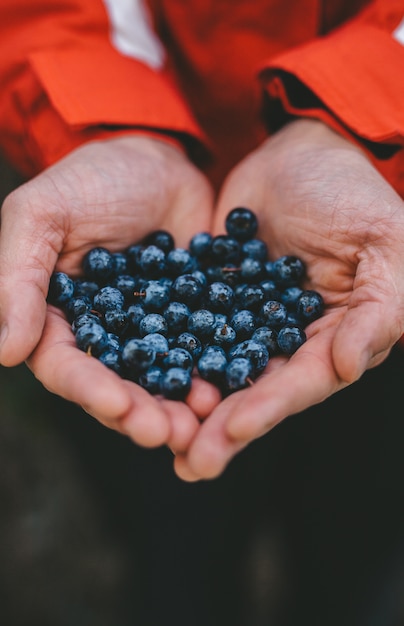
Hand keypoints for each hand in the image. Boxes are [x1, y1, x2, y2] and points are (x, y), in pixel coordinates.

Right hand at [0, 135, 219, 448]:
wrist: (157, 158)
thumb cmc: (91, 179)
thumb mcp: (43, 215)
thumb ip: (19, 278)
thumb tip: (5, 352)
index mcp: (58, 316)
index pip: (66, 365)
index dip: (90, 389)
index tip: (119, 406)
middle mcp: (103, 334)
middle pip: (117, 386)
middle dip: (140, 413)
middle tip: (168, 434)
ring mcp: (150, 331)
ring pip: (160, 380)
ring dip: (177, 407)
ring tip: (201, 425)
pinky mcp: (190, 320)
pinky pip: (201, 352)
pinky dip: (213, 373)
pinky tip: (229, 390)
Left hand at [174, 118, 403, 480]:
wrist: (301, 151)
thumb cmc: (353, 194)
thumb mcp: (385, 243)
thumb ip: (378, 308)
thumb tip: (351, 367)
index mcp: (334, 336)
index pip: (302, 382)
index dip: (268, 408)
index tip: (229, 430)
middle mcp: (289, 341)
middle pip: (255, 392)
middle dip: (223, 429)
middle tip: (189, 463)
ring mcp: (246, 322)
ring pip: (217, 372)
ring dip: (189, 406)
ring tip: (157, 433)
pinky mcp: (212, 299)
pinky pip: (187, 331)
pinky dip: (166, 356)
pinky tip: (137, 376)